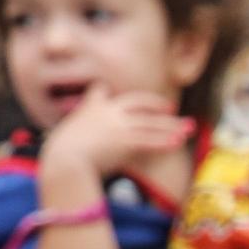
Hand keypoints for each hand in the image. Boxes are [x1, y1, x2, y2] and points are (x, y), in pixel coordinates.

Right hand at [38, 84, 195, 183]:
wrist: (65, 158)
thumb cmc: (61, 151)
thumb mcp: (65, 134)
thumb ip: (75, 134)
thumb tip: (71, 143)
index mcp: (91, 107)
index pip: (101, 91)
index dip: (112, 91)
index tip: (119, 93)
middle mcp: (108, 111)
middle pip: (138, 102)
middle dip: (156, 103)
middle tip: (170, 106)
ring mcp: (118, 125)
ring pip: (151, 123)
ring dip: (172, 126)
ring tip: (188, 128)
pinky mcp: (126, 140)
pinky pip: (150, 141)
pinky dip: (165, 142)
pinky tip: (177, 143)